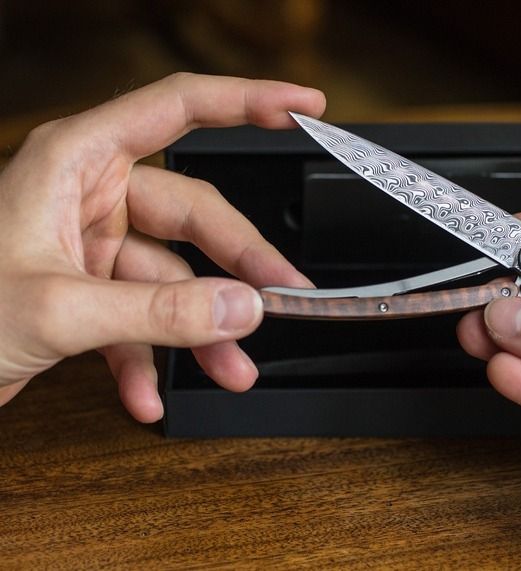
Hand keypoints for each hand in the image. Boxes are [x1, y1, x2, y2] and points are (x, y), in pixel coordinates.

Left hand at [0, 73, 325, 421]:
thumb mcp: (59, 308)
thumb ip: (159, 309)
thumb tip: (242, 307)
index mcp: (76, 161)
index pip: (178, 109)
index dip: (248, 101)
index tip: (303, 106)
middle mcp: (89, 196)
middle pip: (194, 215)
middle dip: (239, 265)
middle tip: (281, 299)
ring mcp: (92, 245)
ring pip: (175, 276)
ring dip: (202, 330)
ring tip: (230, 368)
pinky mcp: (88, 292)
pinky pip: (140, 318)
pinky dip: (149, 360)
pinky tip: (148, 396)